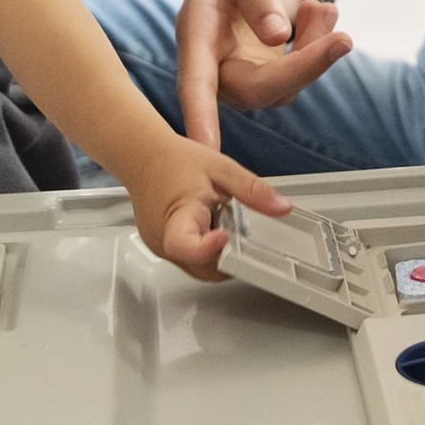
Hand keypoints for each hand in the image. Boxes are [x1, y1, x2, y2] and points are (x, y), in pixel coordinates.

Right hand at [121, 132, 290, 279]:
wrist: (143, 156)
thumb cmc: (174, 160)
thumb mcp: (221, 168)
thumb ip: (252, 190)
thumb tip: (281, 207)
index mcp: (177, 216)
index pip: (187, 245)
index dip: (210, 248)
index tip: (227, 237)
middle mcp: (164, 241)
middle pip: (203, 267)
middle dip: (230, 255)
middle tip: (239, 227)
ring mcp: (161, 248)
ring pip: (199, 268)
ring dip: (219, 255)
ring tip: (222, 221)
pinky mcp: (163, 249)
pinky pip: (191, 261)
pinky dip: (207, 251)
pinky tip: (210, 227)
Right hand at [176, 0, 351, 149]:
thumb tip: (278, 37)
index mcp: (196, 35)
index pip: (195, 83)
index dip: (200, 116)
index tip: (207, 148)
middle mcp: (217, 64)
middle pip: (256, 89)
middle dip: (304, 68)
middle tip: (343, 39)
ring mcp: (246, 73)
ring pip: (286, 85)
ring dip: (316, 48)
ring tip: (320, 6)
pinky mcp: (272, 74)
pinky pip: (302, 71)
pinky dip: (320, 40)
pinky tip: (317, 9)